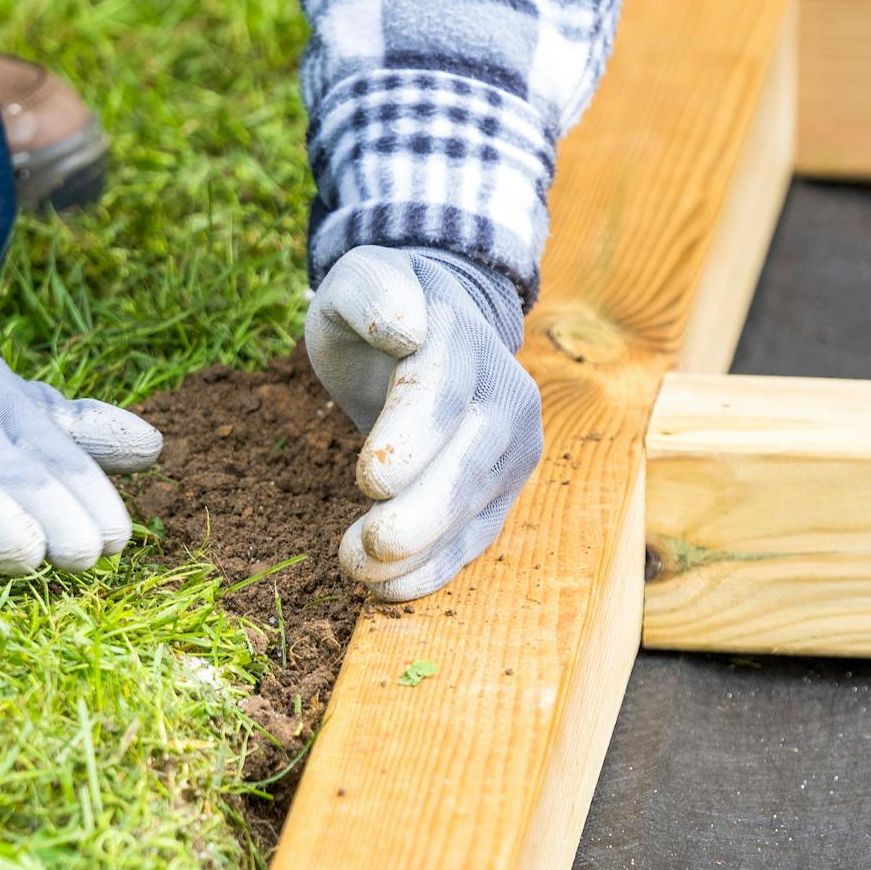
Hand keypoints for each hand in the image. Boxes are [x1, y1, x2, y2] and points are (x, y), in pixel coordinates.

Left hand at [305, 245, 541, 602]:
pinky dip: (437, 567)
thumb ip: (371, 291)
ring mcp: (513, 441)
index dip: (411, 438)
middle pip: (470, 460)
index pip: (444, 391)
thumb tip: (407, 326)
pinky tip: (392, 589)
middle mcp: (504, 389)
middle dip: (422, 513)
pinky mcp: (504, 484)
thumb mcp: (357, 280)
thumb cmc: (381, 309)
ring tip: (362, 574)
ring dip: (423, 551)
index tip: (370, 479)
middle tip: (368, 549)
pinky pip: (477, 533)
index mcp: (461, 332)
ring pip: (477, 506)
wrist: (429, 325)